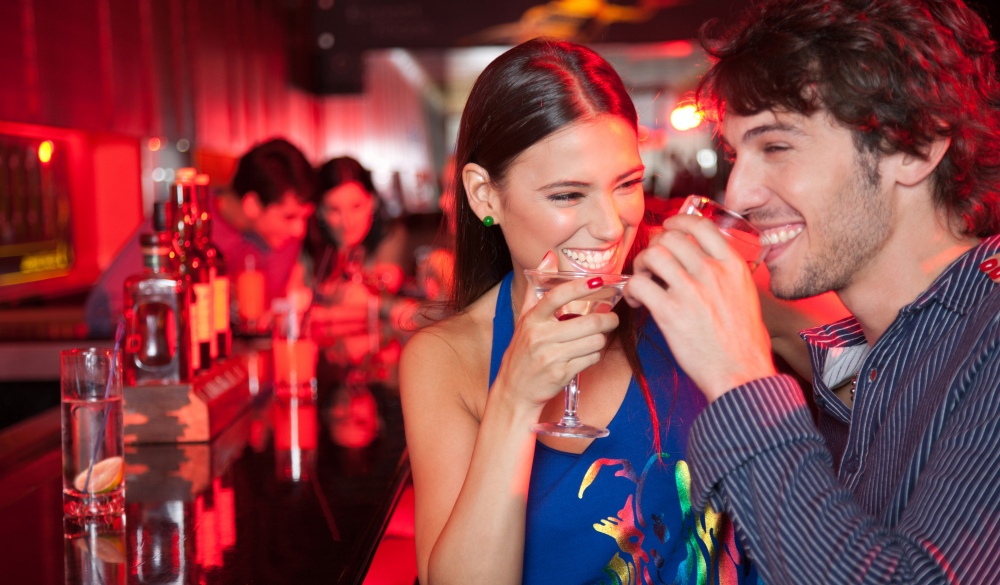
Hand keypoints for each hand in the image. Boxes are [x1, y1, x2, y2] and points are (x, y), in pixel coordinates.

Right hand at [493, 255, 619, 411]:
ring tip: (596, 338)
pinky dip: (594, 355)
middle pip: (587, 323)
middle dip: (607, 319)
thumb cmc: (522, 352)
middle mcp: (540, 336)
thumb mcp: (524, 319)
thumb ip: (537, 288)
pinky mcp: (561, 374)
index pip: (557, 296)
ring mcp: (551, 356)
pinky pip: (591, 359)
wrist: (514, 391)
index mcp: (532, 319)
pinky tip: (588, 353)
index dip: (580, 288)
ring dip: (600, 340)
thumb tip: (549, 256)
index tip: (598, 281)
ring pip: (593, 341)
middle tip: (612, 317)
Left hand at [624, 214, 775, 400]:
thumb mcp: (745, 296)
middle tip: (651, 264)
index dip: (677, 222)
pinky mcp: (671, 312)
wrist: (742, 373)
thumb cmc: (743, 342)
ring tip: (644, 281)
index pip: (700, 225)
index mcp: (732, 266)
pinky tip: (639, 302)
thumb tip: (701, 262)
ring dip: (641, 265)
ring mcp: (691, 290)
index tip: (668, 229)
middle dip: (655, 246)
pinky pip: (639, 284)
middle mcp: (712, 272)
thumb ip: (724, 275)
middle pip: (671, 237)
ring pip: (653, 254)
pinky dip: (632, 290)